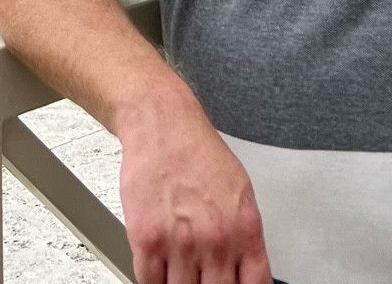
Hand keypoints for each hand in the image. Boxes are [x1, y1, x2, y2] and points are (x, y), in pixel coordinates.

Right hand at [118, 88, 271, 282]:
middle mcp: (215, 240)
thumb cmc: (198, 153)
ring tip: (181, 268)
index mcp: (244, 230)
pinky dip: (154, 280)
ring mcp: (180, 243)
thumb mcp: (240, 194)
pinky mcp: (147, 239)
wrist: (163, 123)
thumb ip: (244, 240)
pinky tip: (160, 266)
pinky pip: (149, 283)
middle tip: (201, 278)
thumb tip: (245, 274)